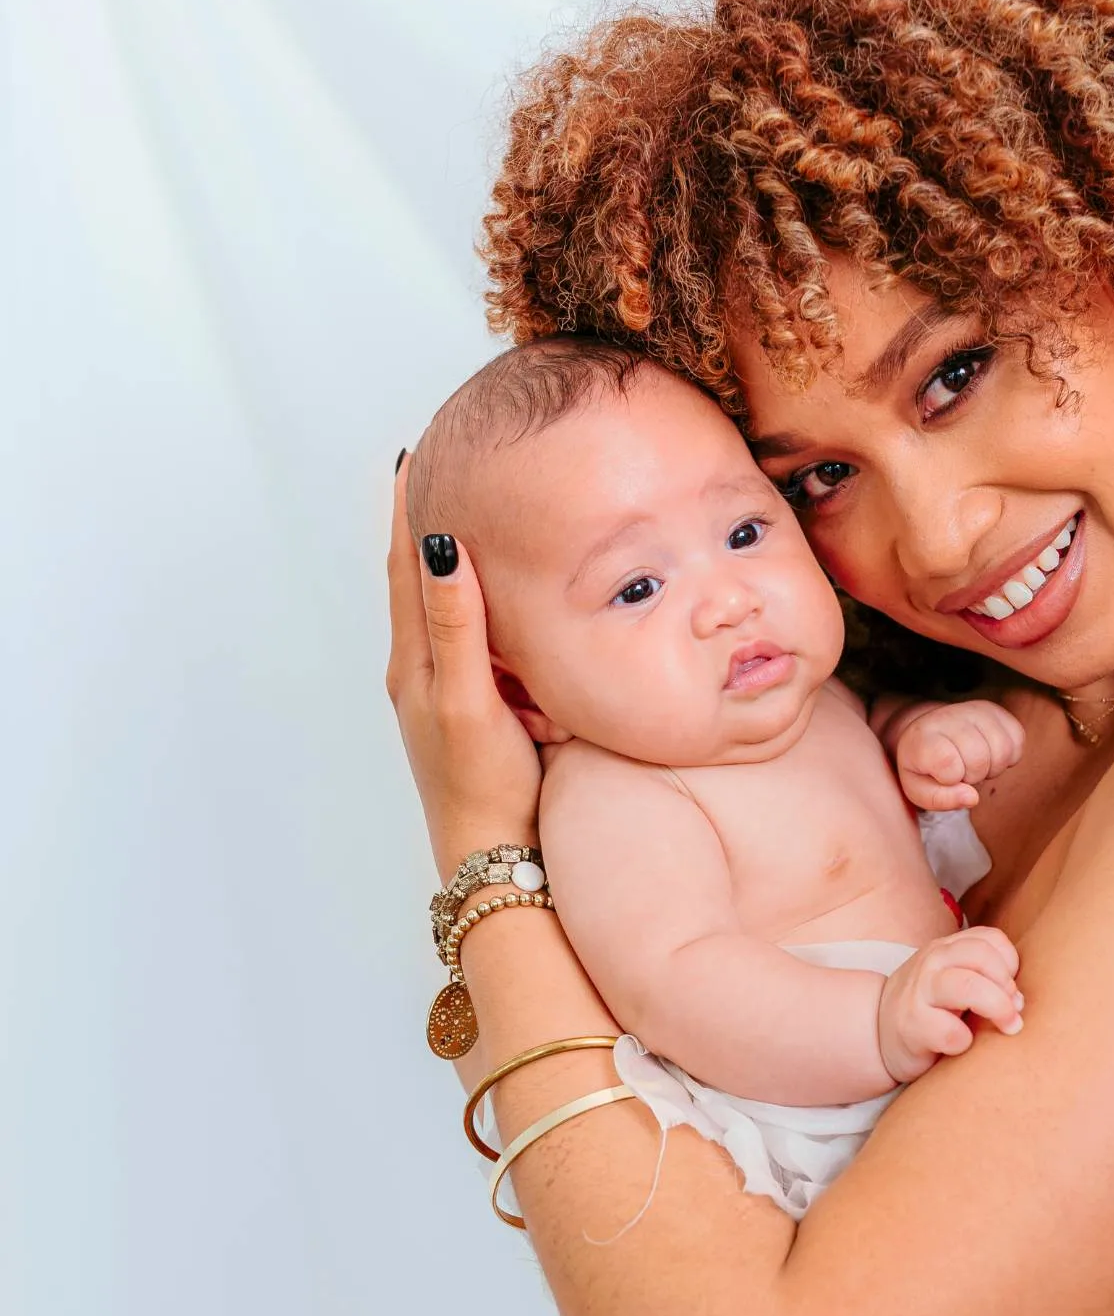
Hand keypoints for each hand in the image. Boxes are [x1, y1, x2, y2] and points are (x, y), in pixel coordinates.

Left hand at [385, 466, 541, 878]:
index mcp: (417, 662)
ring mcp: (450, 694)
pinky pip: (477, 643)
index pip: (408, 565)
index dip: (412, 509)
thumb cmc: (483, 787)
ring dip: (457, 562)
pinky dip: (484, 607)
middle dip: (431, 523)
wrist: (496, 860)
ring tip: (474, 515)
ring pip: (449, 610)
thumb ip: (457, 624)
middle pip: (421, 580)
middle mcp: (426, 672)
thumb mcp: (468, 700)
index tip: (419, 455)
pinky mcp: (478, 713)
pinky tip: (504, 601)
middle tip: (444, 468)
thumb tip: (442, 547)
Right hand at [877, 926, 1022, 1082]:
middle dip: (1008, 988)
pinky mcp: (912, 1026)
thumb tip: (1020, 999)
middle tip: (1015, 1013)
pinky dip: (964, 1041)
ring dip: (998, 1008)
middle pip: (983, 957)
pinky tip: (961, 1045)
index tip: (1010, 990)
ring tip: (1009, 1027)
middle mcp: (931, 962)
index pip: (991, 940)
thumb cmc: (930, 1009)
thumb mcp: (954, 979)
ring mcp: (919, 991)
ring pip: (969, 987)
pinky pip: (951, 1032)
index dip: (1010, 964)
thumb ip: (985, 977)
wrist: (877, 1033)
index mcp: (947, 948)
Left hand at [894, 699, 1025, 810]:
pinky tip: (991, 756)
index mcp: (923, 736)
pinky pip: (1018, 738)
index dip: (951, 779)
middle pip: (979, 759)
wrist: (930, 735)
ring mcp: (975, 709)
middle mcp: (950, 716)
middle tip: (961, 772)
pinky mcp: (997, 710)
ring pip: (1003, 749)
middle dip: (973, 777)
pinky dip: (1009, 757)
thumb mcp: (919, 790)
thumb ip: (939, 799)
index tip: (942, 775)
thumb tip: (973, 798)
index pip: (948, 763)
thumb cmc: (925, 768)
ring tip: (976, 765)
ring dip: (993, 768)